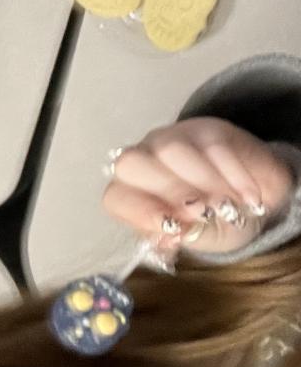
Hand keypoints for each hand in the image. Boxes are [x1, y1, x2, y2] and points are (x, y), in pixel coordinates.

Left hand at [102, 118, 293, 254]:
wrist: (250, 200)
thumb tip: (170, 236)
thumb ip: (179, 237)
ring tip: (227, 207)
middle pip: (131, 164)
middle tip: (202, 213)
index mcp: (130, 192)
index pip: (115, 197)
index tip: (173, 228)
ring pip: (171, 150)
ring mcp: (171, 139)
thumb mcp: (197, 237)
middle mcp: (141, 160)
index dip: (139, 212)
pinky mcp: (206, 129)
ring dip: (201, 182)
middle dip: (167, 191)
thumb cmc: (212, 221)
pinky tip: (251, 198)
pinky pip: (214, 147)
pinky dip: (234, 176)